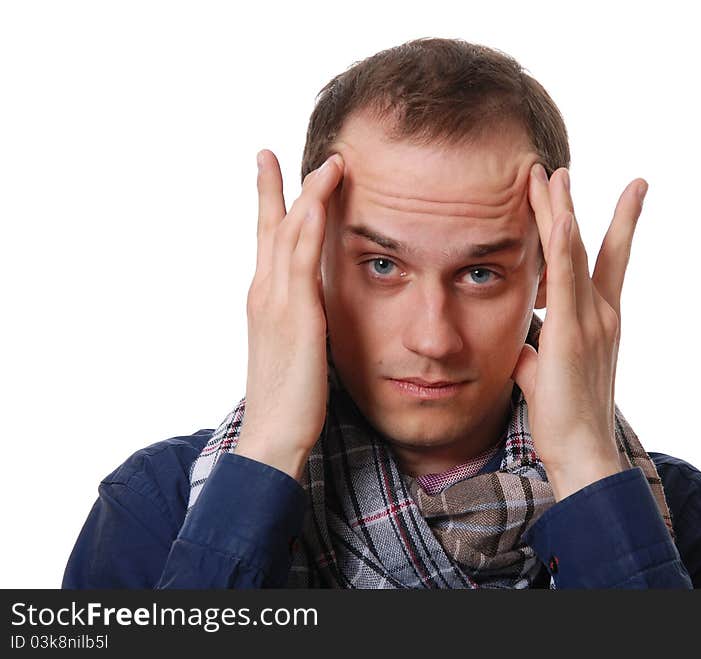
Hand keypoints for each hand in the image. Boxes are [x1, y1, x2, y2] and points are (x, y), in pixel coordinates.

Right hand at [235, 149, 343, 480]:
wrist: (274, 434)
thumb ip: (305, 321)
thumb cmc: (290, 398)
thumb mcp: (299, 349)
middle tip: (269, 152)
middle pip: (271, 227)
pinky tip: (321, 203)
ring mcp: (276, 302)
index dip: (269, 205)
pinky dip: (310, 228)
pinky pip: (302, 262)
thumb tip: (318, 310)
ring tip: (327, 164)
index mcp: (266, 301)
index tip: (270, 175)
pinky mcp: (296, 316)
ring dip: (308, 196)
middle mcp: (265, 294)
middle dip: (273, 187)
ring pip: (289, 235)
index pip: (268, 242)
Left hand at [511, 165, 647, 500]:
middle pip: (586, 246)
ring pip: (574, 253)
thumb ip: (536, 352)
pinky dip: (561, 247)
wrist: (583, 453)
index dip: (614, 224)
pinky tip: (560, 217)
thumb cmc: (565, 418)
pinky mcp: (571, 334)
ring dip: (560, 210)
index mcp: (599, 321)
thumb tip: (523, 345)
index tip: (628, 191)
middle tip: (561, 168)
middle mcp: (602, 314)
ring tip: (550, 173)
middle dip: (571, 204)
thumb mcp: (546, 375)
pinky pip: (566, 281)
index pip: (607, 261)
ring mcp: (591, 322)